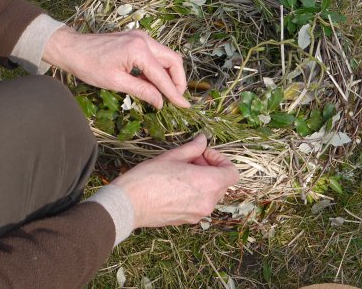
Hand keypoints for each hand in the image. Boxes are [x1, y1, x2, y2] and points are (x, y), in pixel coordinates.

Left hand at [42, 27, 188, 108]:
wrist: (72, 48)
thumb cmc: (89, 66)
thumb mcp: (116, 82)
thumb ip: (141, 90)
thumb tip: (161, 102)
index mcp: (139, 50)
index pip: (162, 75)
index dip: (174, 93)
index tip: (184, 106)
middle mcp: (144, 39)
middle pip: (173, 59)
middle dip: (178, 80)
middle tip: (177, 98)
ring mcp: (141, 36)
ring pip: (166, 55)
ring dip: (169, 73)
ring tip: (167, 93)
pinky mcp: (136, 38)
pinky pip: (155, 53)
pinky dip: (159, 67)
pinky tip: (153, 81)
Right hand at [111, 134, 238, 227]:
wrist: (130, 204)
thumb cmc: (149, 177)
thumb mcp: (173, 156)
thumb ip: (193, 148)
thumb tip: (203, 140)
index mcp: (208, 183)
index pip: (231, 173)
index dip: (220, 159)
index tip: (203, 153)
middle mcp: (207, 202)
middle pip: (221, 183)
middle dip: (210, 168)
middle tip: (191, 159)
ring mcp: (198, 214)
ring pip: (211, 194)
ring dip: (202, 180)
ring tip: (181, 171)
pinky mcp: (188, 221)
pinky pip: (200, 204)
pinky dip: (195, 192)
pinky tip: (176, 184)